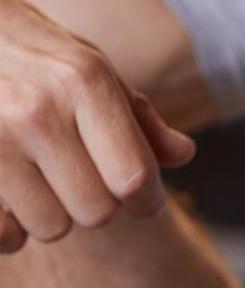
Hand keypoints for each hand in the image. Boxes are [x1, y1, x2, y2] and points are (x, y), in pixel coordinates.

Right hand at [0, 0, 194, 252]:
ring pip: (52, 227)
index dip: (148, 200)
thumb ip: (138, 116)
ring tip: (36, 176)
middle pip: (97, 212)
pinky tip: (8, 198)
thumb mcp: (88, 66)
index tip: (142, 199)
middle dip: (96, 201)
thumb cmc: (30, 52)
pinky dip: (10, 228)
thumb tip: (183, 154)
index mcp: (83, 80)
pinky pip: (4, 235)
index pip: (134, 179)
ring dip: (52, 213)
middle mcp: (36, 111)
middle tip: (77, 174)